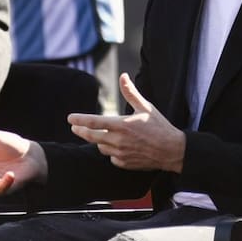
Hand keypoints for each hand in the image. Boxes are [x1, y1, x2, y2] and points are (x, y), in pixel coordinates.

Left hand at [68, 73, 185, 171]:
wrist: (171, 150)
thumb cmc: (159, 126)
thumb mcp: (145, 107)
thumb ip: (130, 92)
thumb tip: (123, 76)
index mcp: (121, 125)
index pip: (93, 122)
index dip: (80, 120)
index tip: (70, 118)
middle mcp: (118, 140)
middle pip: (91, 136)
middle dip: (81, 131)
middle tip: (75, 128)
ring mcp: (120, 154)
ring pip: (100, 147)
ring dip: (98, 141)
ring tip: (101, 135)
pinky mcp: (124, 163)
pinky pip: (111, 157)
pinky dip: (111, 152)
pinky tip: (117, 147)